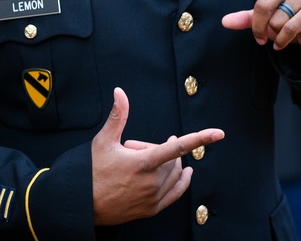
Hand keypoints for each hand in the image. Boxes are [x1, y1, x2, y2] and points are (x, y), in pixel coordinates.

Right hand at [91, 88, 223, 225]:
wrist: (81, 205)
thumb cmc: (91, 172)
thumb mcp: (103, 141)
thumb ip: (118, 115)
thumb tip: (120, 91)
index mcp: (144, 163)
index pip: (179, 148)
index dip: (200, 138)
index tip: (219, 133)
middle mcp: (152, 182)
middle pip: (174, 160)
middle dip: (161, 149)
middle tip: (137, 148)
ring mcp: (153, 198)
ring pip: (175, 175)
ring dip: (168, 164)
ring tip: (145, 161)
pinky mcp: (152, 209)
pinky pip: (176, 193)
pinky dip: (182, 182)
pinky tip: (186, 174)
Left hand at [221, 0, 300, 51]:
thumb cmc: (286, 20)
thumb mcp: (265, 19)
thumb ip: (246, 18)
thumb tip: (225, 22)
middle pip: (262, 6)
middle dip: (258, 27)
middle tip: (260, 38)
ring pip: (276, 20)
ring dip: (275, 34)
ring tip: (281, 33)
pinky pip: (288, 29)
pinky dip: (282, 41)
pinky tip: (281, 43)